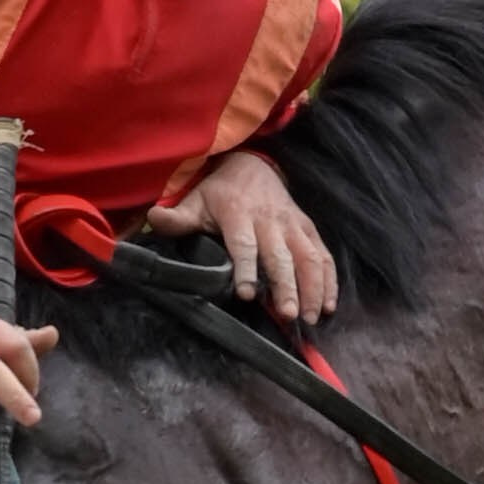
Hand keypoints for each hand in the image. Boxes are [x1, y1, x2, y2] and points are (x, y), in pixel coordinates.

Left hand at [148, 152, 337, 324]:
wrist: (252, 166)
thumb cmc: (219, 193)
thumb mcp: (195, 201)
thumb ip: (177, 218)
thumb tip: (153, 217)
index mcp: (239, 214)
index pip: (244, 245)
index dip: (246, 269)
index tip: (248, 295)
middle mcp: (270, 220)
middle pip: (281, 256)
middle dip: (286, 286)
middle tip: (288, 315)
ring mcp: (292, 225)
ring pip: (308, 257)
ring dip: (313, 288)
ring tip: (310, 317)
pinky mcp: (308, 229)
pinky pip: (324, 255)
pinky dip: (329, 281)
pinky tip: (328, 305)